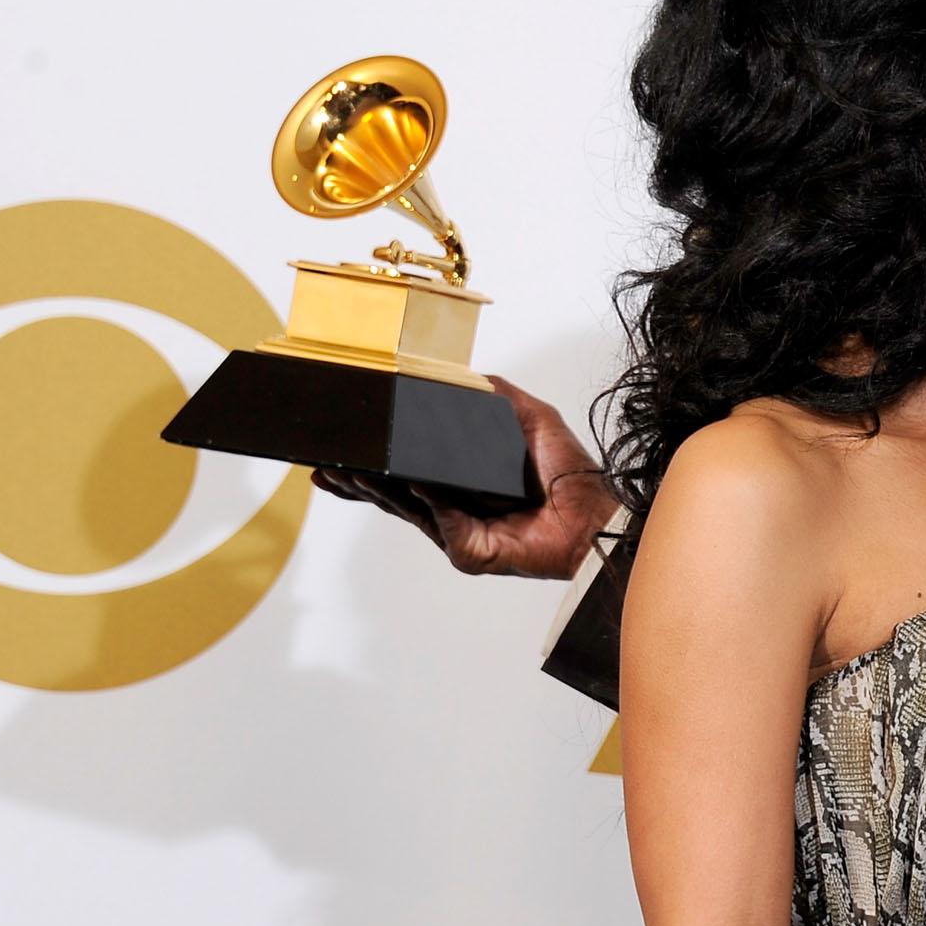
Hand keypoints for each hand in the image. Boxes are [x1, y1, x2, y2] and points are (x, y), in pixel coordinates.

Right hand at [312, 375, 618, 577]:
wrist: (598, 514)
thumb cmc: (572, 474)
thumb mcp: (534, 420)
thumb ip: (499, 395)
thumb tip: (466, 373)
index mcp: (462, 483)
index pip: (406, 475)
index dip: (373, 467)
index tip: (340, 451)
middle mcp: (455, 511)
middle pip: (394, 496)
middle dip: (359, 480)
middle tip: (327, 462)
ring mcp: (460, 534)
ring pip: (409, 510)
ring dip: (377, 491)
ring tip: (348, 472)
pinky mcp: (472, 552)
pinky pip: (445, 524)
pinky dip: (433, 503)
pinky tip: (418, 484)